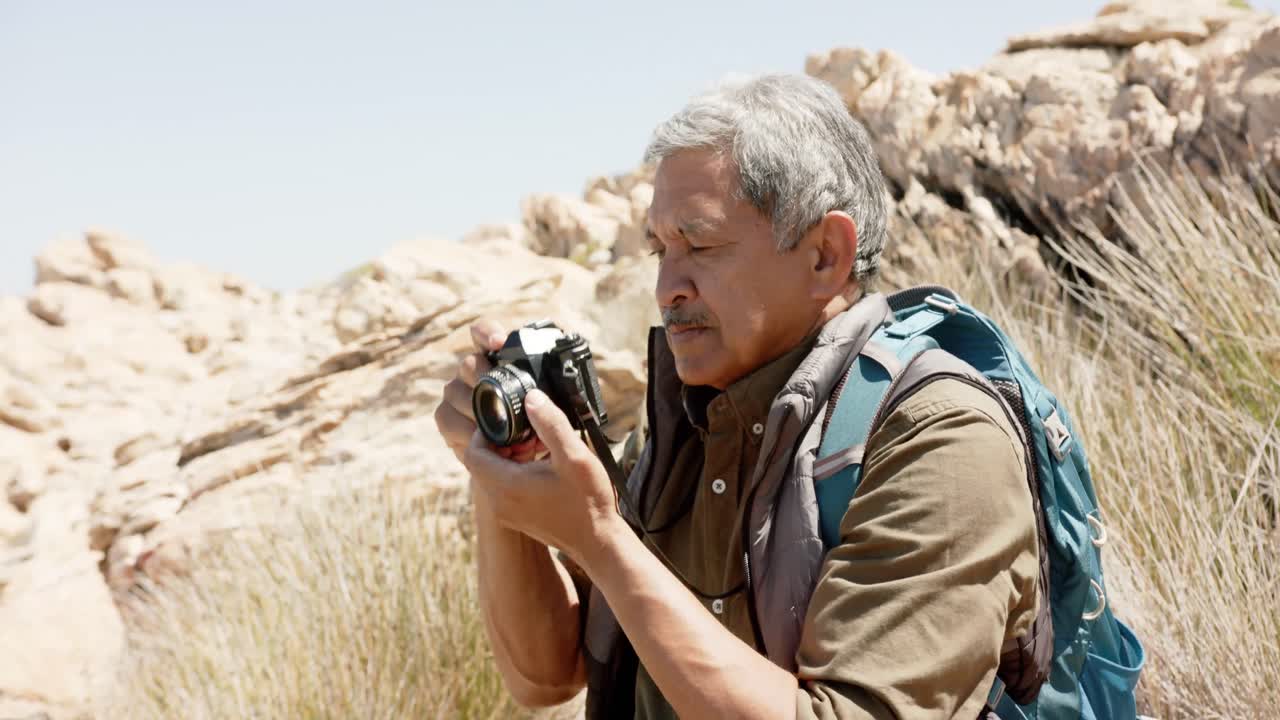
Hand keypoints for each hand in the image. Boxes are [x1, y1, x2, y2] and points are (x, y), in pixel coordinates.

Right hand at [434, 320, 544, 463]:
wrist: (520, 460)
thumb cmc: (540, 427)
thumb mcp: (553, 408)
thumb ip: (553, 393)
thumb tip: (561, 385)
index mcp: (498, 359)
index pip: (484, 333)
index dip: (487, 333)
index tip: (498, 342)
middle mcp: (474, 371)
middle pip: (469, 363)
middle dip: (483, 379)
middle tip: (500, 398)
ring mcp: (458, 393)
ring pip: (454, 390)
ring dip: (476, 410)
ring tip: (500, 429)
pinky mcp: (448, 417)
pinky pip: (445, 417)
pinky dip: (465, 431)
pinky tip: (484, 440)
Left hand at [462, 388, 624, 566]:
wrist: (597, 542)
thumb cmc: (587, 501)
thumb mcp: (574, 456)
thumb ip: (550, 424)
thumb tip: (531, 398)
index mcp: (506, 485)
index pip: (473, 452)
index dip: (485, 432)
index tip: (510, 423)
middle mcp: (499, 502)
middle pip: (479, 463)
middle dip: (498, 443)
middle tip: (527, 433)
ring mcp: (506, 513)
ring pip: (491, 476)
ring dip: (507, 458)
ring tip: (537, 448)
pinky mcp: (515, 518)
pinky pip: (501, 489)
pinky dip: (513, 473)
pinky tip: (541, 467)